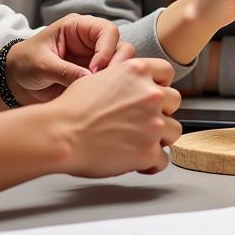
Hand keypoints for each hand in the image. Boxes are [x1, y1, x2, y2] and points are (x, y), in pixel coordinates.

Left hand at [7, 14, 135, 103]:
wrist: (15, 81)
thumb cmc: (25, 62)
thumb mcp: (42, 64)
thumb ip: (65, 71)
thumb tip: (90, 79)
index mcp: (79, 28)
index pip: (107, 31)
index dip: (107, 49)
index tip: (94, 70)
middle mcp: (92, 42)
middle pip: (121, 47)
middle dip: (118, 65)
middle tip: (104, 83)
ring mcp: (95, 60)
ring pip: (122, 65)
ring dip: (116, 78)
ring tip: (101, 93)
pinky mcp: (95, 77)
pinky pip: (112, 81)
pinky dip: (111, 89)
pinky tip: (99, 99)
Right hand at [43, 58, 181, 176]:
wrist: (61, 134)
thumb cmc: (71, 109)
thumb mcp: (100, 77)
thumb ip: (124, 80)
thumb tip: (130, 89)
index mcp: (138, 71)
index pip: (167, 71)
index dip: (160, 84)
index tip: (153, 95)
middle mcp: (150, 94)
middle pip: (174, 101)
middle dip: (161, 111)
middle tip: (143, 122)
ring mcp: (153, 123)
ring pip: (174, 131)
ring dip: (160, 138)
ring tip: (140, 143)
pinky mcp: (148, 151)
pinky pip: (163, 160)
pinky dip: (151, 163)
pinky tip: (138, 162)